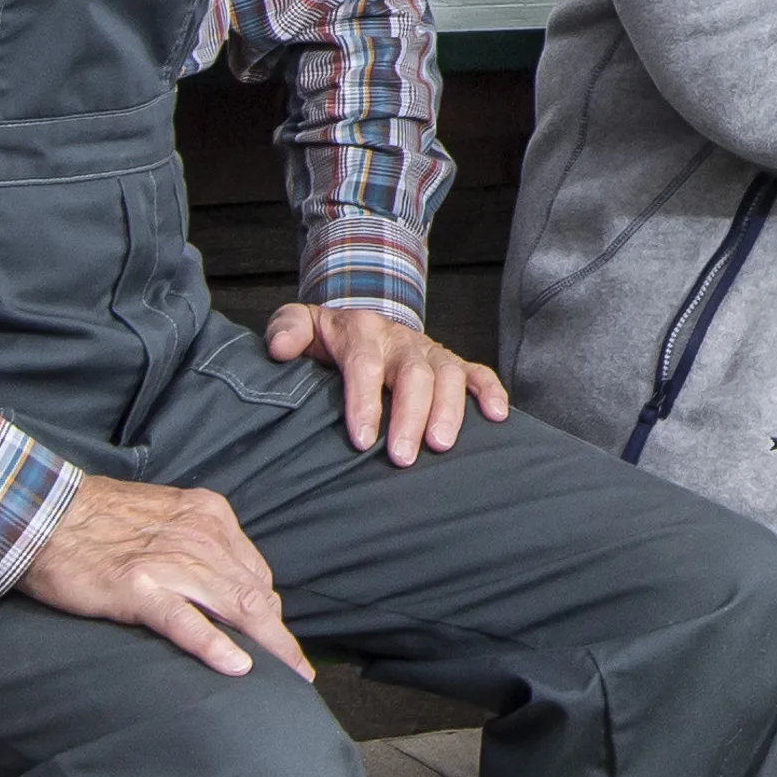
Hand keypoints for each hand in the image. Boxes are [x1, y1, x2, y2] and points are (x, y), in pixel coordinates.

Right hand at [20, 474, 311, 680]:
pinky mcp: (138, 587)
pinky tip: (237, 666)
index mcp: (210, 516)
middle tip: (300, 671)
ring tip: (288, 678)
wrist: (42, 509)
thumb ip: (198, 546)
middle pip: (256, 594)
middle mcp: (201, 536)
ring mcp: (171, 562)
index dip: (270, 611)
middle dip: (281, 637)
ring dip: (268, 646)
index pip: (254, 572)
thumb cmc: (98, 519)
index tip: (280, 640)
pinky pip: (185, 620)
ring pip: (234, 607)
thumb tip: (225, 585)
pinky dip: (214, 645)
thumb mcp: (165, 518)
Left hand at [271, 300, 510, 465]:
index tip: (361, 440)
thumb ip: (287, 330)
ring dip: (448, 410)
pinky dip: (490, 392)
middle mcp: (399, 340)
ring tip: (441, 445)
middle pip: (413, 374)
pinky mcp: (450, 362)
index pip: (364, 365)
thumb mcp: (299, 324)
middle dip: (410, 416)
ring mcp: (428, 351)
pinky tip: (497, 417)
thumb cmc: (327, 338)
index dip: (364, 402)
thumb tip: (280, 350)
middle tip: (402, 457)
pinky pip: (477, 373)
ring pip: (447, 375)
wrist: (359, 320)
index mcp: (360, 331)